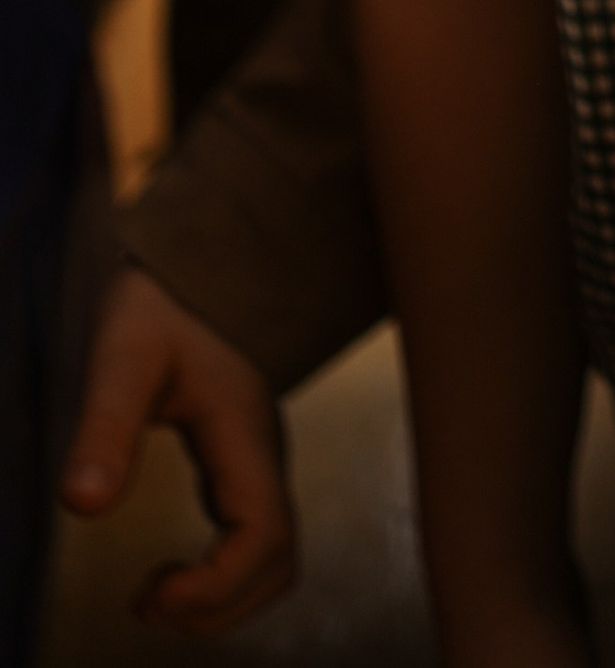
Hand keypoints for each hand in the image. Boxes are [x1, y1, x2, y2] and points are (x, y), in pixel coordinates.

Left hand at [60, 262, 296, 630]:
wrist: (193, 261)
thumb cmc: (156, 305)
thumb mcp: (122, 358)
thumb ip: (105, 426)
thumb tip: (83, 507)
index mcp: (244, 435)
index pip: (265, 537)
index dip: (215, 587)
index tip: (149, 595)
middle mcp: (263, 455)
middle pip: (279, 562)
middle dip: (218, 605)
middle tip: (147, 602)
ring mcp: (257, 461)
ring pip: (274, 557)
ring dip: (222, 598)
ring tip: (155, 594)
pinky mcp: (242, 465)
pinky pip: (254, 540)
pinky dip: (220, 577)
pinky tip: (169, 570)